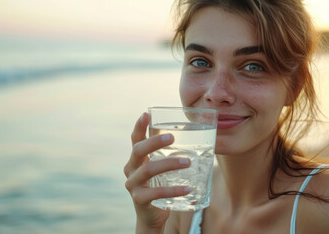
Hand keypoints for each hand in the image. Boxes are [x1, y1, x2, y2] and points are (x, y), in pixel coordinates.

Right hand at [124, 112, 190, 232]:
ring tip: (187, 162)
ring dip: (168, 164)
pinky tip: (188, 189)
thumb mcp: (160, 170)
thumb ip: (168, 156)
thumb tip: (198, 138)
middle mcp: (130, 168)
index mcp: (136, 158)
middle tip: (172, 137)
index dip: (139, 126)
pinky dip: (173, 190)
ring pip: (148, 170)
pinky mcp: (139, 199)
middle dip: (154, 142)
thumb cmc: (159, 186)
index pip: (135, 139)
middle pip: (138, 150)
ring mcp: (133, 184)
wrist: (151, 214)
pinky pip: (156, 193)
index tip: (146, 114)